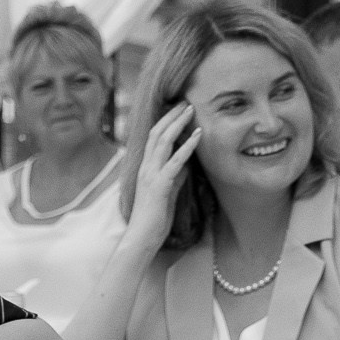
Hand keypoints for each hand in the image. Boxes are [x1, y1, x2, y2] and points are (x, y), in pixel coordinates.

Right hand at [124, 103, 200, 249]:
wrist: (142, 237)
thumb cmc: (154, 219)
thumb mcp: (167, 193)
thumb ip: (175, 176)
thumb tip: (186, 164)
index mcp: (145, 169)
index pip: (153, 138)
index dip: (165, 122)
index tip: (178, 109)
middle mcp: (145, 168)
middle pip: (156, 133)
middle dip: (171, 116)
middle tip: (184, 101)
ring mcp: (151, 175)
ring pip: (162, 142)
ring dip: (178, 124)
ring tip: (190, 110)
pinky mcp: (160, 185)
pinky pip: (175, 161)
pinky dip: (187, 146)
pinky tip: (197, 135)